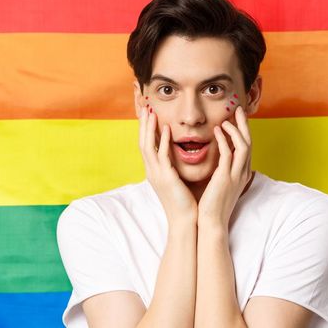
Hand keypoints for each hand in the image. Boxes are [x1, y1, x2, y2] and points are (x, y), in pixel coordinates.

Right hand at [138, 107, 197, 224]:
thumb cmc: (185, 202)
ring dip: (149, 128)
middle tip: (145, 106)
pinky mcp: (166, 178)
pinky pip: (162, 156)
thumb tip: (180, 154)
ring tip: (151, 112)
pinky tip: (166, 128)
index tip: (148, 114)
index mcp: (154, 172)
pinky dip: (162, 140)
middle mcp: (152, 171)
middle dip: (143, 124)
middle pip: (142, 142)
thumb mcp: (177, 180)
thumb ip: (175, 166)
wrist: (185, 221)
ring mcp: (157, 174)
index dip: (146, 129)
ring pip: (148, 146)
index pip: (146, 145)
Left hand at [197, 106, 252, 229]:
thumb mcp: (222, 185)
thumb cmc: (213, 205)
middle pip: (249, 142)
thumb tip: (220, 162)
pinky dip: (224, 139)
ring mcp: (236, 175)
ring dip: (235, 129)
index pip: (247, 147)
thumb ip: (223, 172)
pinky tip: (217, 130)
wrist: (211, 223)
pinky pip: (228, 153)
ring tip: (226, 118)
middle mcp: (242, 173)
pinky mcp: (225, 178)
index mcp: (241, 174)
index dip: (243, 131)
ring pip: (243, 145)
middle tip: (238, 109)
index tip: (237, 118)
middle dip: (244, 125)